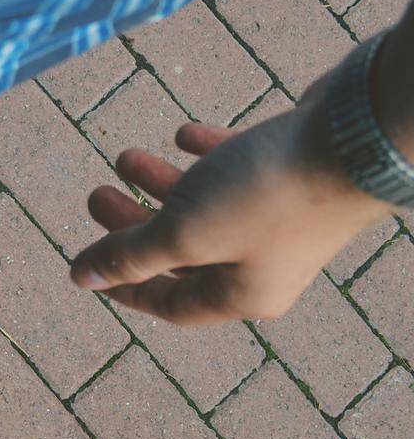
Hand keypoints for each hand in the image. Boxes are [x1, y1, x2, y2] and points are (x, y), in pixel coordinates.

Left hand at [69, 56, 392, 324]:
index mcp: (242, 293)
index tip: (87, 267)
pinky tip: (186, 134)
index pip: (171, 304)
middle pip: (183, 251)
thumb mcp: (183, 233)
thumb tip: (80, 278)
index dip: (124, 287)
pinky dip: (208, 154)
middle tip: (95, 196)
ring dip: (161, 183)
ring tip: (123, 155)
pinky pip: (240, 167)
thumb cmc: (267, 195)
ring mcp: (284, 216)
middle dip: (134, 225)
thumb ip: (129, 255)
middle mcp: (266, 262)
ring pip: (207, 205)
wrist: (359, 134)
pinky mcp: (295, 169)